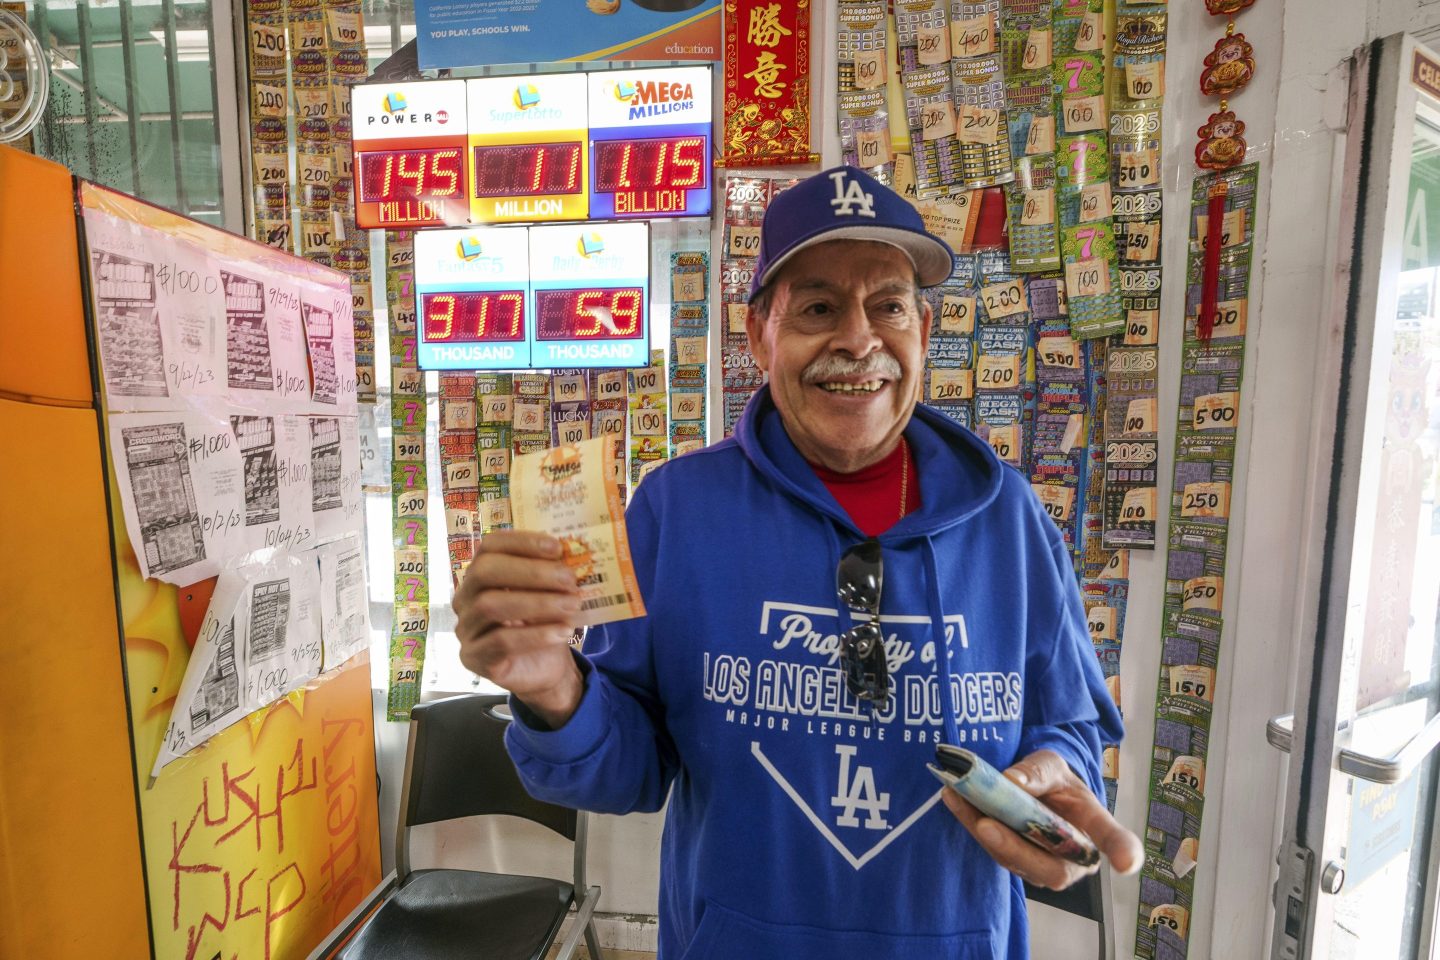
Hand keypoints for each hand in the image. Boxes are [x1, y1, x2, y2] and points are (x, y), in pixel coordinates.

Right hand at [452, 530, 585, 726]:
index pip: (489, 546)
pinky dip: (535, 635)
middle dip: (530, 572)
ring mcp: (466, 629)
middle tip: (569, 578)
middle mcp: (466, 598)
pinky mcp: (473, 658)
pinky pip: (500, 642)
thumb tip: (572, 552)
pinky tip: (563, 632)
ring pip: (490, 606)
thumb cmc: (543, 624)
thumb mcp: (550, 595)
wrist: (544, 669)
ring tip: (572, 605)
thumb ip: (552, 574)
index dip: (521, 542)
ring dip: (537, 603)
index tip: (557, 547)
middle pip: (484, 572)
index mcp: (481, 575)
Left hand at [942, 749, 1143, 889]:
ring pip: (1015, 860)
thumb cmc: (1056, 780)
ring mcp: (1041, 865)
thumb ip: (1038, 771)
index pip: (1113, 840)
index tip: (1128, 863)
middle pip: (1051, 869)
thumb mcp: (1051, 763)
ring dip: (983, 832)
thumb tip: (1012, 780)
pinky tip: (953, 797)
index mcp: (1094, 828)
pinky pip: (992, 848)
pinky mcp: (1013, 861)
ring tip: (959, 798)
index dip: (1122, 851)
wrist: (1038, 790)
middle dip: (1016, 849)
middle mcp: (1072, 857)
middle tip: (987, 826)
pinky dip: (970, 822)